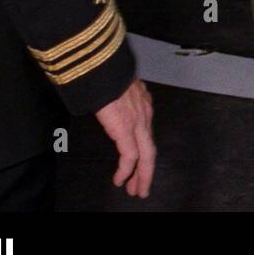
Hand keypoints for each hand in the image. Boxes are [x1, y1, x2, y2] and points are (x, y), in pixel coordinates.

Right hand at [94, 78, 155, 197]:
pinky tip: (121, 180)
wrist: (103, 64)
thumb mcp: (115, 85)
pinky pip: (130, 156)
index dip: (144, 148)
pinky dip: (126, 171)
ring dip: (141, 175)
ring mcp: (138, 122)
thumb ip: (116, 96)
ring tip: (136, 189)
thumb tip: (106, 101)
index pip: (146, 132)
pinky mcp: (126, 129)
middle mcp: (145, 113)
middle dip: (147, 169)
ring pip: (146, 156)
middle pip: (150, 147)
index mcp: (142, 102)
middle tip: (141, 185)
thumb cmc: (105, 71)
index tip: (139, 160)